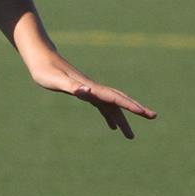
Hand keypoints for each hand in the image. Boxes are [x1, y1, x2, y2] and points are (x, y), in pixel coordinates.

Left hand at [29, 57, 155, 138]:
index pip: (115, 98)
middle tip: (153, 117)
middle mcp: (94, 89)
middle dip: (136, 109)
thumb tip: (88, 92)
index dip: (130, 106)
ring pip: (112, 106)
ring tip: (131, 136)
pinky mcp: (83, 92)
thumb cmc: (46, 71)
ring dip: (123, 119)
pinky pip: (102, 106)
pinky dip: (109, 116)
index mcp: (91, 88)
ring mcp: (90, 90)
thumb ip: (72, 86)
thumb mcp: (56, 81)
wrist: (40, 59)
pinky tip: (112, 126)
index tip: (145, 113)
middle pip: (120, 101)